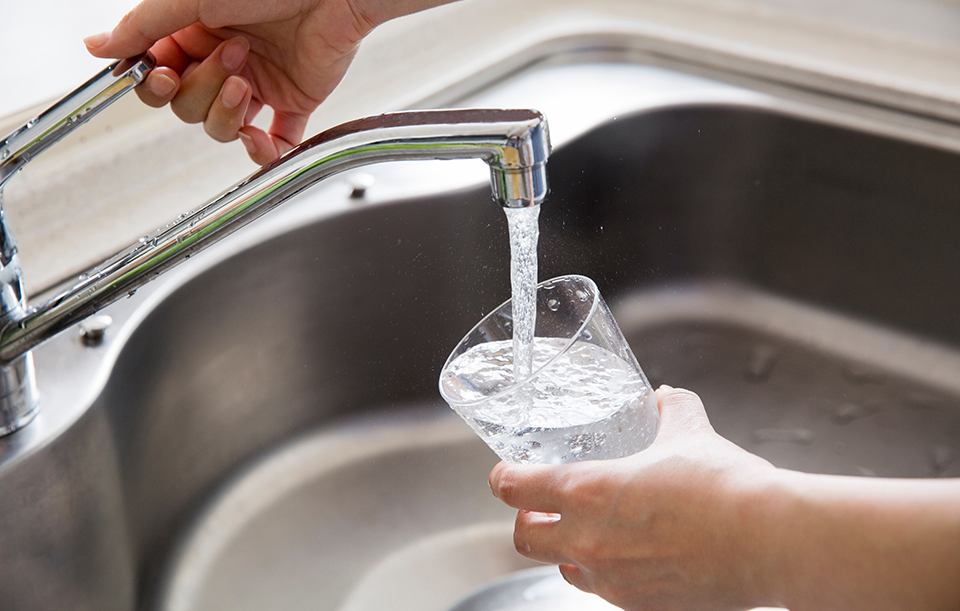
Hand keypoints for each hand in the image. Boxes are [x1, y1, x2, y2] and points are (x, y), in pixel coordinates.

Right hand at [83, 0, 452, 163]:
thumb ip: (144, 26)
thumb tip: (98, 46)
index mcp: (194, 32)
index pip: (158, 76)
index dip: (157, 85)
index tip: (164, 75)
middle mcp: (222, 59)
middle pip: (187, 106)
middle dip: (202, 88)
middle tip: (230, 55)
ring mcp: (257, 83)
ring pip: (220, 126)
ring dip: (226, 111)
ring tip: (246, 78)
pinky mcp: (292, 102)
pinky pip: (272, 143)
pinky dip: (263, 152)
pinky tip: (256, 140)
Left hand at [488, 387, 779, 610]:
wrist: (770, 541)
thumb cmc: (726, 485)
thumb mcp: (689, 431)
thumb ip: (669, 409)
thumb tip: (664, 397)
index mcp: (586, 491)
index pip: (513, 488)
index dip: (504, 478)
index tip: (509, 473)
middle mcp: (588, 541)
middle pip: (523, 537)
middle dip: (528, 519)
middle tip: (544, 504)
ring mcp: (612, 580)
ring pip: (563, 568)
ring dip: (566, 548)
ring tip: (591, 530)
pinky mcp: (639, 605)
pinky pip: (605, 590)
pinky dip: (607, 573)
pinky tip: (633, 555)